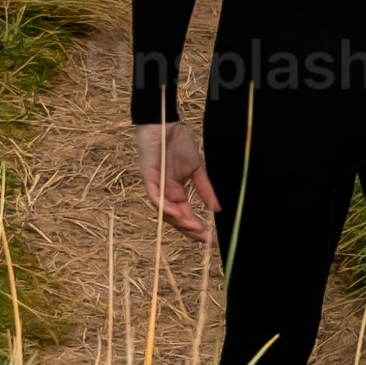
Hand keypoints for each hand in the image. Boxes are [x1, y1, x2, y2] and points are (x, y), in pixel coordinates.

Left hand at [136, 117, 214, 240]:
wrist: (166, 124)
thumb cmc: (178, 144)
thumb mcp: (197, 170)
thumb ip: (205, 190)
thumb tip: (217, 209)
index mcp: (176, 193)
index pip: (186, 216)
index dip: (198, 229)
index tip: (213, 239)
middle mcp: (166, 194)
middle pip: (176, 220)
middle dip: (191, 231)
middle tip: (206, 240)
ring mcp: (156, 188)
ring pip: (165, 213)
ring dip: (180, 222)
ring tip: (196, 228)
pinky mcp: (149, 179)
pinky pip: (156, 198)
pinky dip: (166, 208)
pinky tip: (178, 213)